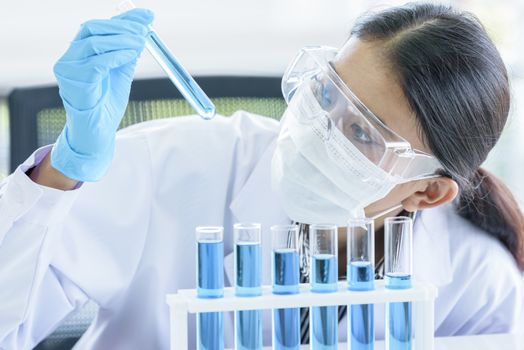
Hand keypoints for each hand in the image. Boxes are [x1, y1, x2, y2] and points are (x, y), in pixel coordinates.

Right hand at [50, 8, 153, 181]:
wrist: (97, 134)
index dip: (122, 19)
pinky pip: (97, 63)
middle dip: (122, 27)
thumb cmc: (106, 105)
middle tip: (144, 30)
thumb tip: (143, 27)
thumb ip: (129, 51)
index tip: (145, 16)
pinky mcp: (75, 83)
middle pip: (92, 29)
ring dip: (122, 40)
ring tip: (141, 42)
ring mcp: (69, 70)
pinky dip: (117, 56)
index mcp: (79, 53)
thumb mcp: (121, 72)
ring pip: (94, 43)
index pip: (97, 27)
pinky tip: (132, 55)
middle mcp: (69, 59)